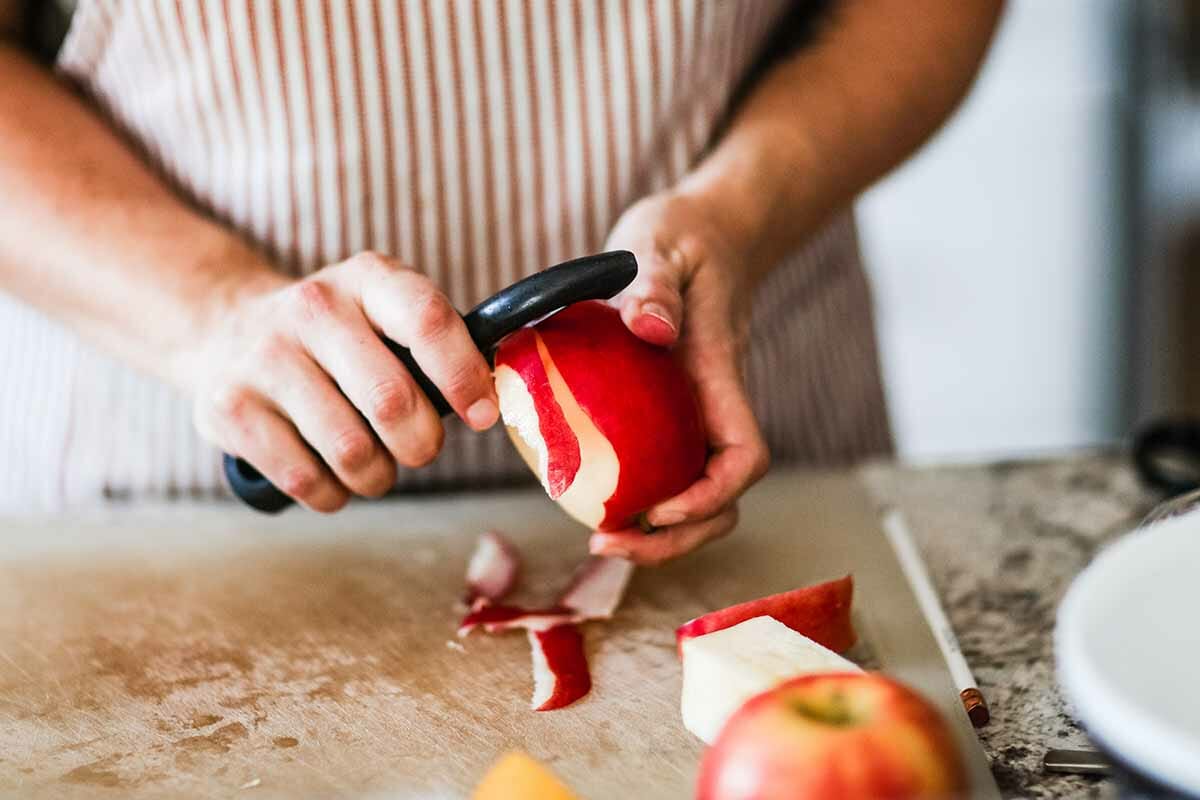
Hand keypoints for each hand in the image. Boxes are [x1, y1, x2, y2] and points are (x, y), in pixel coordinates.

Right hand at [182, 252, 499, 511]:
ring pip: (351, 451)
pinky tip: (331, 476)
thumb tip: (494, 402)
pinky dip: (333, 494)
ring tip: (374, 465)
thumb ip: (438, 345)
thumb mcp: (384, 312)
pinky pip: (305, 480)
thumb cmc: (337, 336)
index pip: (427, 319)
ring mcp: (263, 358)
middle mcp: (312, 308)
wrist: (223, 329)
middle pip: (392, 400)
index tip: (482, 415)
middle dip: (421, 443)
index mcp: (367, 278)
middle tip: (419, 448)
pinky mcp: (228, 410)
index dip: (464, 376)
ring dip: (378, 476)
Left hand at [590, 191, 769, 564]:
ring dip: (656, 532)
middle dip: (675, 539)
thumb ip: (654, 284)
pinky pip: (663, 470)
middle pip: (723, 500)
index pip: (742, 456)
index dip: (709, 496)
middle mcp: (711, 406)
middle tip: (607, 544)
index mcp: (716, 374)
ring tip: (600, 538)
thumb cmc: (682, 238)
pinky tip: (587, 496)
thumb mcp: (660, 246)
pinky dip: (635, 497)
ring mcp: (692, 414)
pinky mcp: (669, 414)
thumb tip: (651, 329)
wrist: (700, 234)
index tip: (656, 508)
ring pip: (695, 495)